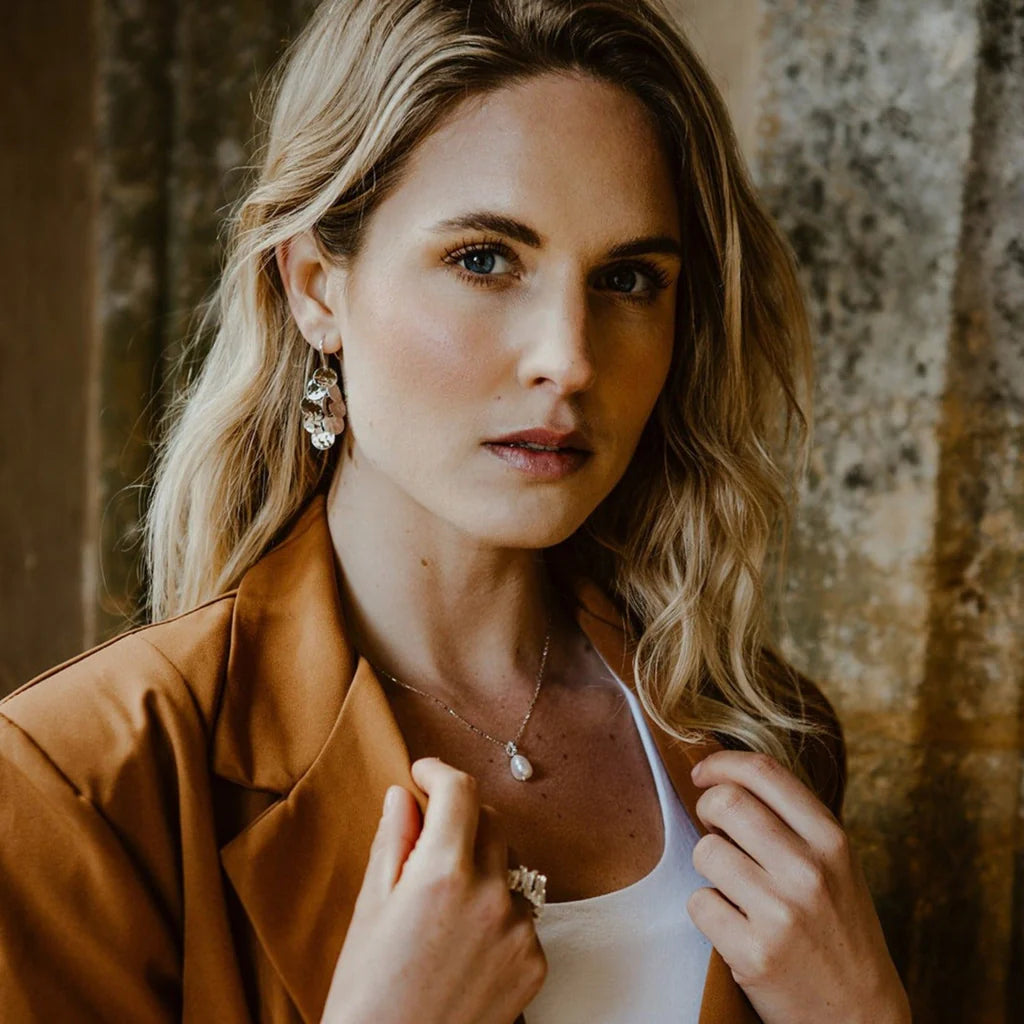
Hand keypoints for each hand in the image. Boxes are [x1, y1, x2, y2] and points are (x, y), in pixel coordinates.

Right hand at [321, 757, 546, 1023]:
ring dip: (480, 870)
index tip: (424, 774)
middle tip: (428, 844)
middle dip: (460, 821)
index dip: (439, 772)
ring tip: (441, 912)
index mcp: (443, 873)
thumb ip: (394, 840)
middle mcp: (490, 895)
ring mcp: (518, 931)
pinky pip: (519, 915)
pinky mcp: (534, 964)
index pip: (459, 791)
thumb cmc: (367, 992)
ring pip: (506, 869)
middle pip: (491, 822)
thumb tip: (404, 795)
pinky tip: (463, 945)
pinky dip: (495, 915)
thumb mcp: (370, 907)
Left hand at [685, 751, 910, 1023]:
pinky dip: (707, 912)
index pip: (764, 772)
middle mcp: (809, 871)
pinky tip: (733, 926)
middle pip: (725, 802)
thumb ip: (791, 820)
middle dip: (707, 811)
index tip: (703, 773)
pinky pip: (699, 903)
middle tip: (715, 831)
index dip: (722, 763)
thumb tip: (724, 776)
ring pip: (705, 852)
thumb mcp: (835, 865)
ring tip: (734, 888)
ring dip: (708, 868)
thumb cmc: (838, 931)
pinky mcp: (754, 954)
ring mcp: (782, 913)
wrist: (862, 1019)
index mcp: (832, 840)